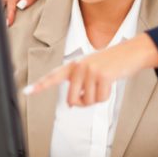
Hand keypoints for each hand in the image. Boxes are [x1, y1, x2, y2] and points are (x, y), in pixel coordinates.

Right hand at [1, 0, 59, 25]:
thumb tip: (21, 5)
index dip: (10, 11)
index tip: (10, 22)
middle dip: (2, 11)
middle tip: (5, 25)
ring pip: (7, 1)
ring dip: (5, 11)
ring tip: (7, 24)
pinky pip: (13, 3)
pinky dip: (11, 10)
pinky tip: (12, 18)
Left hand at [23, 33, 157, 105]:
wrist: (131, 52)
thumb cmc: (111, 63)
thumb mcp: (92, 69)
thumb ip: (79, 84)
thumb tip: (72, 104)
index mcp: (74, 65)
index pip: (53, 76)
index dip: (40, 85)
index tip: (27, 92)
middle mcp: (79, 67)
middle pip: (72, 100)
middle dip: (83, 102)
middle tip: (95, 91)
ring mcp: (90, 70)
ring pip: (88, 101)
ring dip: (98, 98)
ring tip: (105, 83)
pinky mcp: (102, 76)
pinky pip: (100, 99)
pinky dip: (107, 96)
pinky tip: (111, 83)